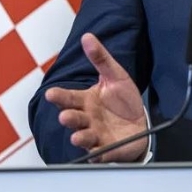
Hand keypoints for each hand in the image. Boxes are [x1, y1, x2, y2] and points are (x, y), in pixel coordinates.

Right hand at [44, 33, 147, 161]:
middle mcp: (88, 119)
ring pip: (84, 137)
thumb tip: (87, 37)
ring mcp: (97, 135)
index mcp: (86, 101)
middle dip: (69, 118)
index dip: (60, 96)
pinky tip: (97, 152)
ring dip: (80, 137)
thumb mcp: (114, 75)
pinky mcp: (109, 149)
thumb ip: (100, 58)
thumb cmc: (123, 99)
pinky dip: (98, 154)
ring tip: (76, 137)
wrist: (141, 121)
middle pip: (74, 118)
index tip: (51, 93)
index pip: (69, 98)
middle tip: (65, 116)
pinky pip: (102, 153)